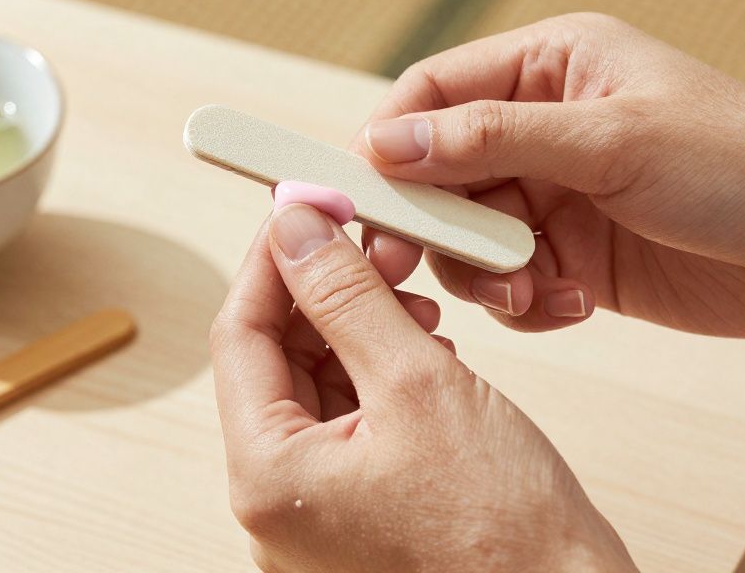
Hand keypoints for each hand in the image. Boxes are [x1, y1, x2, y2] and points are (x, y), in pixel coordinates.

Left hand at [210, 204, 635, 571]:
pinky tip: (425, 348)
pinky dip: (380, 375)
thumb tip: (298, 232)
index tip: (307, 207)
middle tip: (376, 241)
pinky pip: (350, 424)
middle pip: (275, 361)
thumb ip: (349, 298)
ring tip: (413, 297)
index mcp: (268, 478)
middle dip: (325, 292)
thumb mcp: (420, 385)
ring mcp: (317, 514)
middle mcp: (277, 504)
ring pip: (316, 388)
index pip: (239, 335)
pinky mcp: (360, 514)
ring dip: (358, 328)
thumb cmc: (505, 537)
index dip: (274, 261)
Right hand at [354, 13, 744, 346]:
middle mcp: (543, 129)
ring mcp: (557, 197)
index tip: (365, 197)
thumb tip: (388, 142)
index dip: (390, 141)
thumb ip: (494, 139)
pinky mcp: (574, 258)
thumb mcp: (612, 141)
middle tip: (422, 263)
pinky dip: (527, 302)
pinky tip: (574, 303)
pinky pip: (510, 285)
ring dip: (485, 274)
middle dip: (434, 223)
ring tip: (533, 289)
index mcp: (550, 68)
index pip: (433, 92)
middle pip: (438, 173)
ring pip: (467, 238)